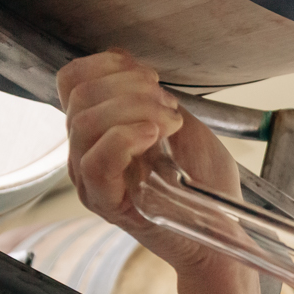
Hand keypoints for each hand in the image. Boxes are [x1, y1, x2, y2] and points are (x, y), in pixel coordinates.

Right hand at [56, 50, 240, 277]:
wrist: (221, 231)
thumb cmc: (202, 182)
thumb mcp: (178, 121)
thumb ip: (148, 94)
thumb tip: (125, 62)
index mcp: (97, 129)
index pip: (72, 80)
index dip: (109, 65)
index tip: (151, 78)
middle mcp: (84, 152)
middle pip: (81, 95)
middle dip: (132, 86)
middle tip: (169, 107)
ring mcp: (90, 180)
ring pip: (86, 123)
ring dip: (136, 108)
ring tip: (170, 123)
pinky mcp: (106, 203)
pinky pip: (96, 161)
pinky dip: (126, 137)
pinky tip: (154, 135)